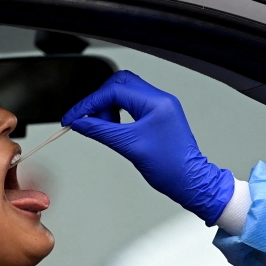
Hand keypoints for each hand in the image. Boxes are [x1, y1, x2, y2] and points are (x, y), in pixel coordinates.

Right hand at [62, 71, 234, 223]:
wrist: (191, 181)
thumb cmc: (170, 168)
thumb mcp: (129, 147)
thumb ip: (101, 131)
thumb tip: (80, 122)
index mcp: (156, 103)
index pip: (114, 91)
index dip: (89, 103)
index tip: (74, 117)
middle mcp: (160, 99)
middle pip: (120, 83)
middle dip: (99, 100)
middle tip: (88, 120)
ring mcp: (161, 106)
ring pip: (126, 92)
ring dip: (109, 106)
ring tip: (105, 127)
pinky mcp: (160, 115)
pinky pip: (133, 104)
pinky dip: (119, 112)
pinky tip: (114, 127)